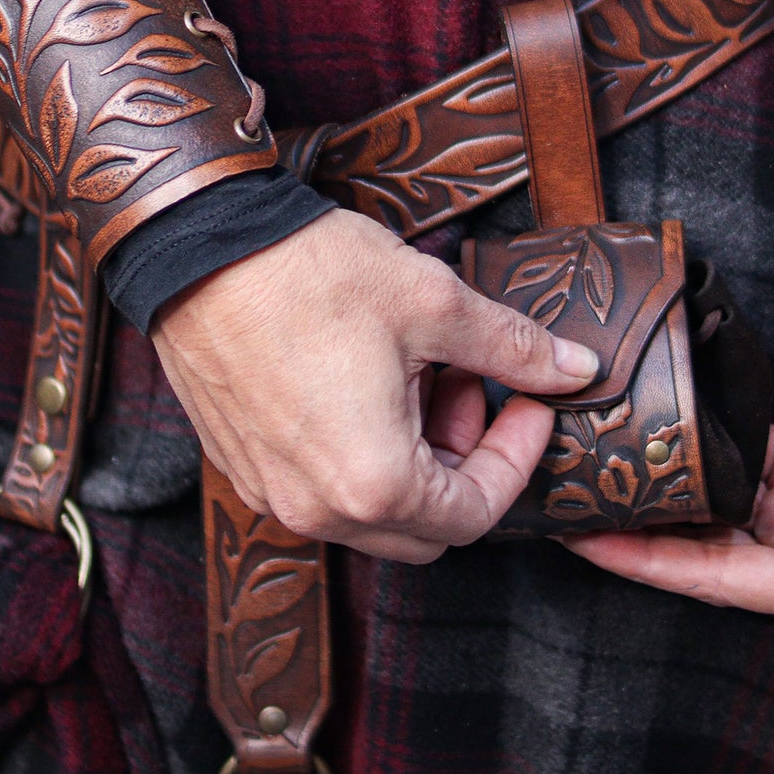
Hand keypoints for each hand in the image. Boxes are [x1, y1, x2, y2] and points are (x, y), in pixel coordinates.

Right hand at [150, 207, 599, 562]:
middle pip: (425, 526)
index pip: (477, 514)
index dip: (517, 458)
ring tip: (416, 371)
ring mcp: (272, 493)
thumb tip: (576, 369)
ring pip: (371, 510)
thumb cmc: (308, 273)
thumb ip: (513, 348)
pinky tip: (364, 378)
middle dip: (465, 461)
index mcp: (375, 483)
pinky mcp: (242, 467)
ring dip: (414, 455)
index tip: (529, 403)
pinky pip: (320, 486)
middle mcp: (317, 510)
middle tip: (471, 385)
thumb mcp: (433, 302)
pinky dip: (359, 451)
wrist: (196, 247)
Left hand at [562, 352, 773, 653]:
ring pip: (711, 505)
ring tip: (594, 464)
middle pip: (703, 547)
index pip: (719, 580)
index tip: (586, 543)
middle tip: (564, 501)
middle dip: (636, 530)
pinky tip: (648, 432)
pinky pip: (733, 463)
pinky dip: (693, 451)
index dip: (650, 565)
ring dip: (660, 489)